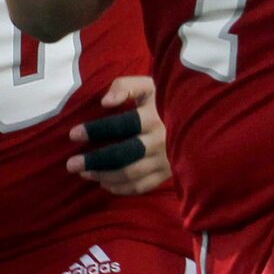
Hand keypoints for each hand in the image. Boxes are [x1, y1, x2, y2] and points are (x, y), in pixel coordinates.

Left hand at [68, 76, 170, 194]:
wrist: (202, 118)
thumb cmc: (167, 99)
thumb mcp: (149, 85)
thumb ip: (125, 86)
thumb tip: (105, 102)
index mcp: (155, 117)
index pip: (121, 125)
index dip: (96, 131)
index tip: (73, 135)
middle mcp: (161, 141)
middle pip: (123, 156)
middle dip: (95, 161)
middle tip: (72, 164)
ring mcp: (166, 160)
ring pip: (131, 174)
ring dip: (104, 176)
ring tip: (85, 174)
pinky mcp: (168, 174)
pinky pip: (142, 186)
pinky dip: (122, 188)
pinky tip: (106, 184)